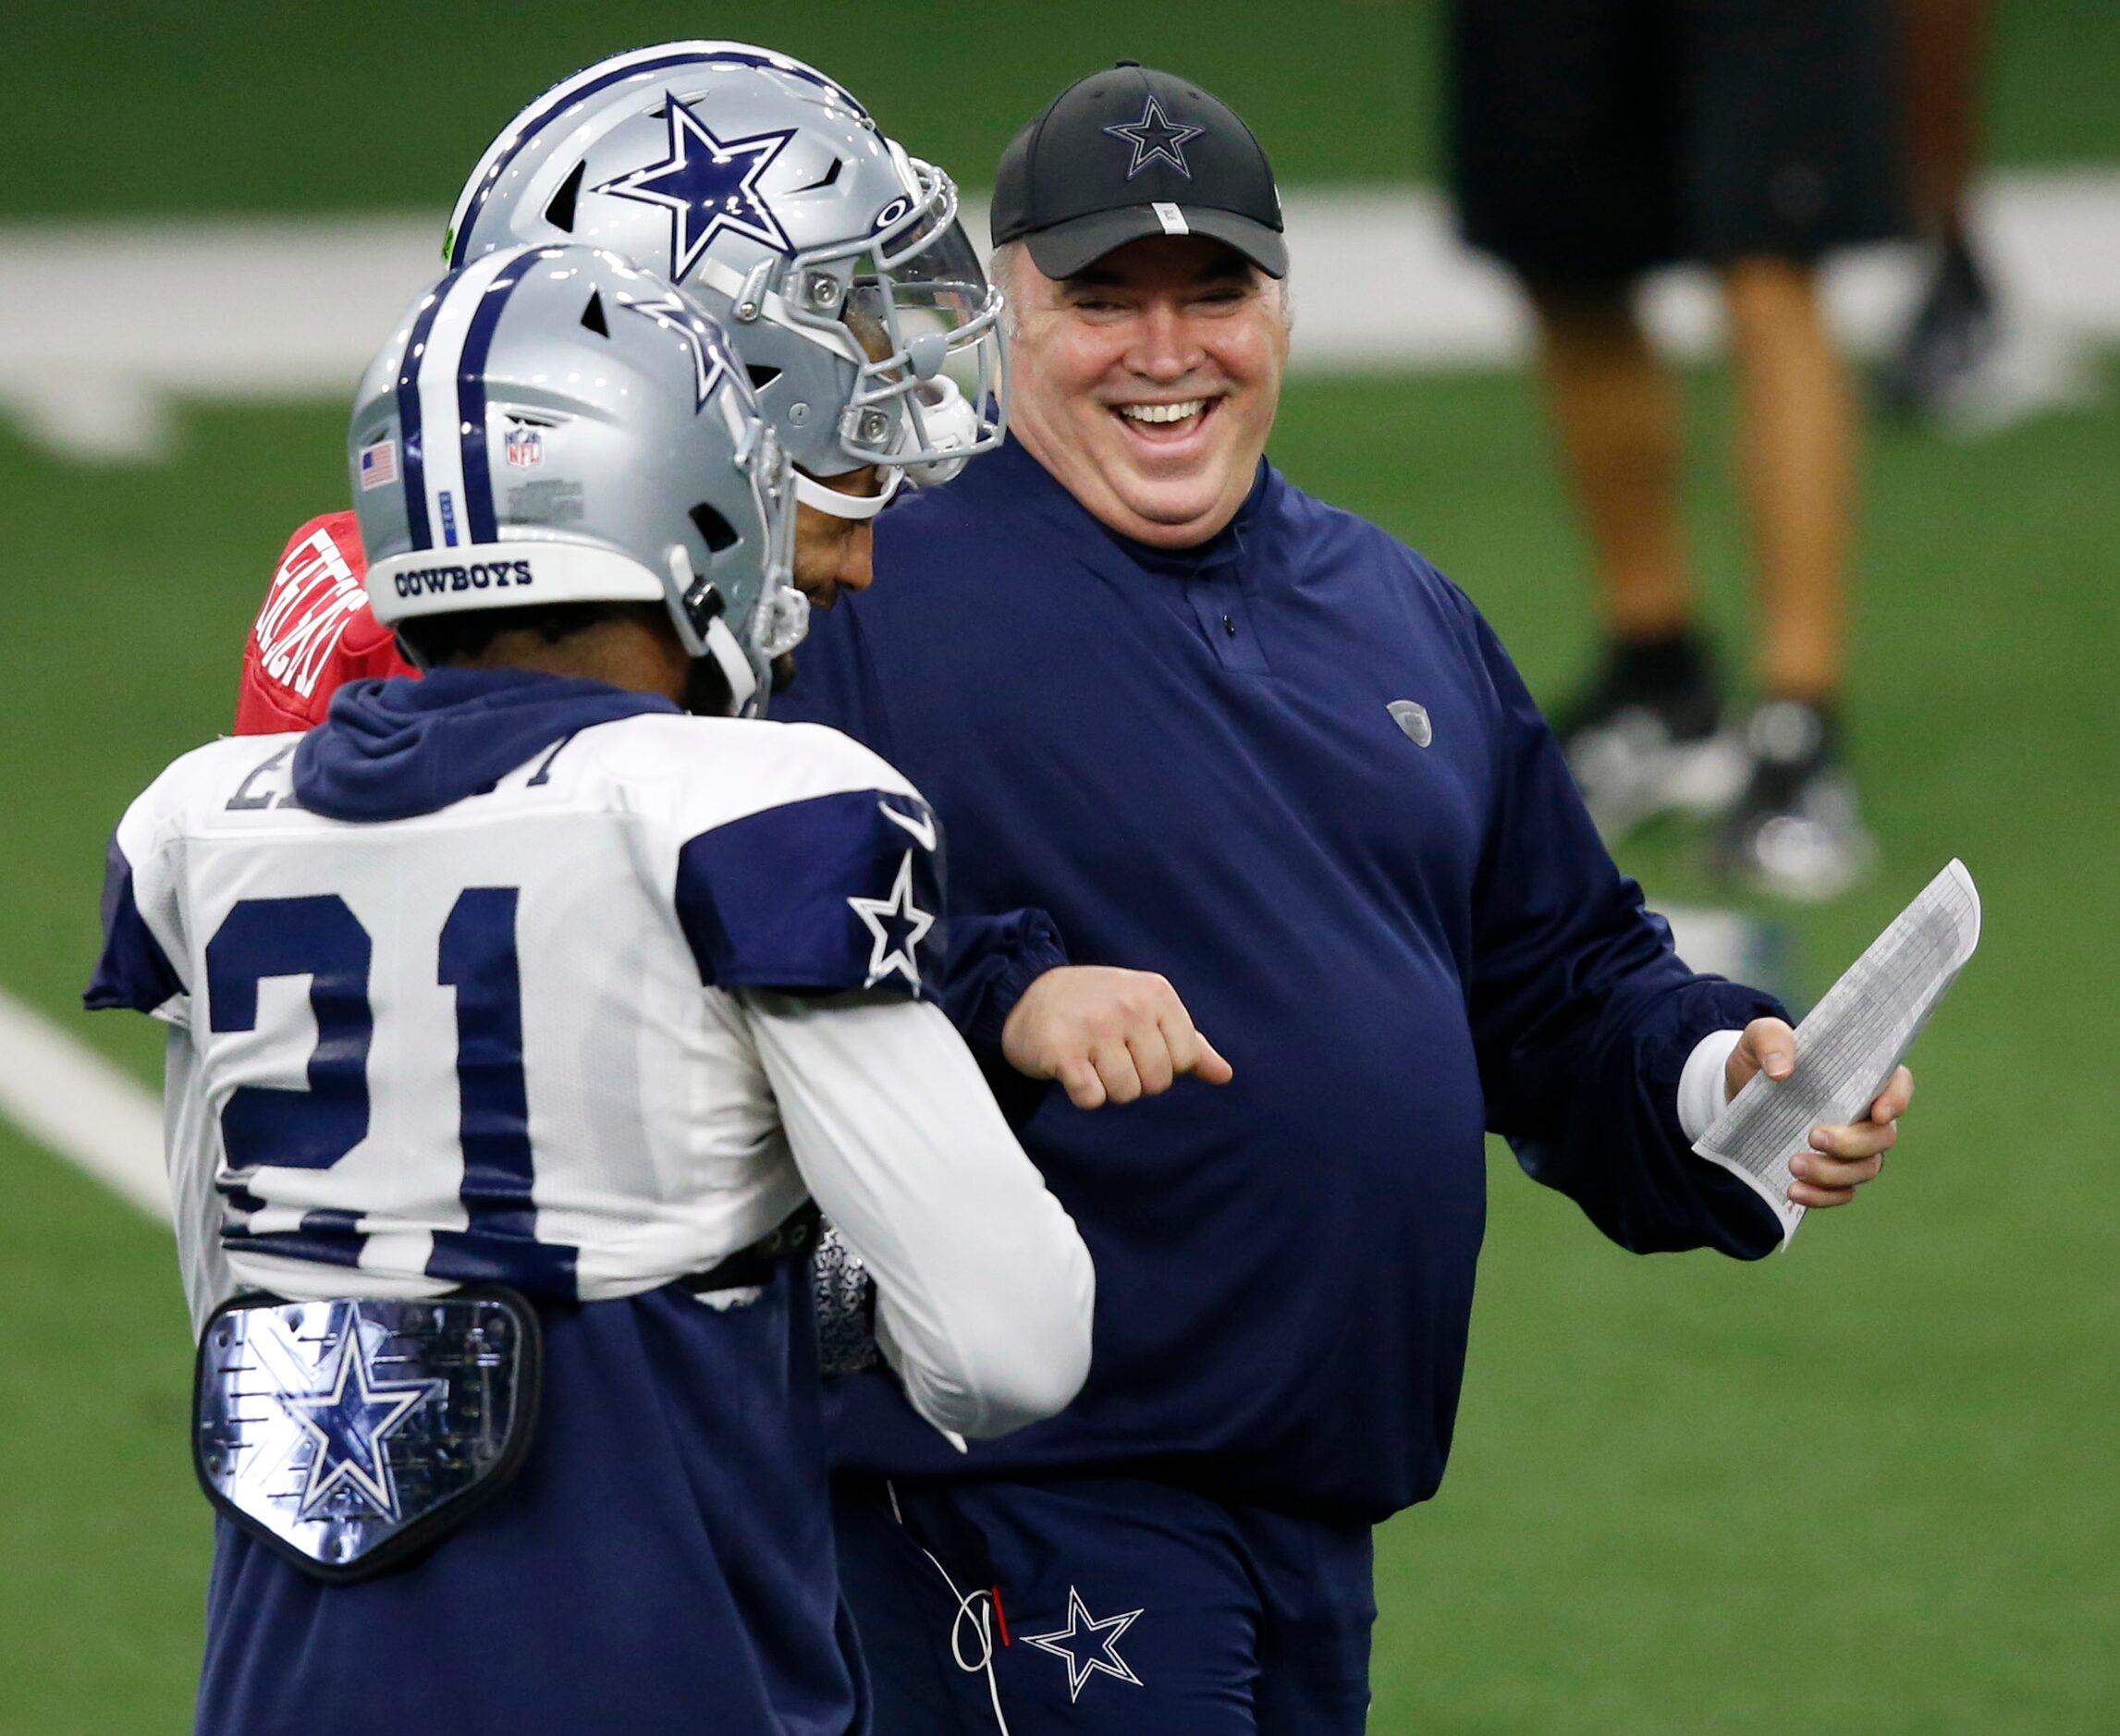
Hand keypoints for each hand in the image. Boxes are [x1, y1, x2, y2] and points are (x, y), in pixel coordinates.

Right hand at [1002, 966, 1233, 1109]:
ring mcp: (1094, 1027)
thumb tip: (1225, 1075)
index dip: (1162, 1064)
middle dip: (1135, 1079)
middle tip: (1109, 1053)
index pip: (1185, 1059)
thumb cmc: (1097, 1006)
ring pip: (1125, 1093)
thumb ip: (1187, 1043)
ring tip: (1090, 1059)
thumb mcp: (1146, 1011)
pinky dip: (1083, 1094)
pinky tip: (1071, 1070)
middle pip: (1157, 1082)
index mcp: (1156, 993)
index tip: (1135, 1044)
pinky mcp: (1062, 1051)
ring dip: (1107, 1087)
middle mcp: (1128, 1006)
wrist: (1027, 993)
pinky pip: (1091, 1098)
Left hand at [1723, 1017, 1913, 1209]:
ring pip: (1865, 1168)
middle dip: (1852, 1143)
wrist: (1735, 1091)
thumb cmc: (1761, 1058)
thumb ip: (1770, 1040)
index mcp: (1859, 1075)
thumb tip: (1781, 1070)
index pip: (1898, 1084)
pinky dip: (1822, 1196)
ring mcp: (1850, 1147)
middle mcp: (1864, 1114)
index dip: (1897, 1100)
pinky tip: (1794, 1190)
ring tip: (1793, 1164)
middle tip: (1813, 1136)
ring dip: (1833, 1172)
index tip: (1878, 1112)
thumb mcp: (1758, 1036)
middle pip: (1883, 1136)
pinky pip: (1842, 1192)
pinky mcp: (1830, 1171)